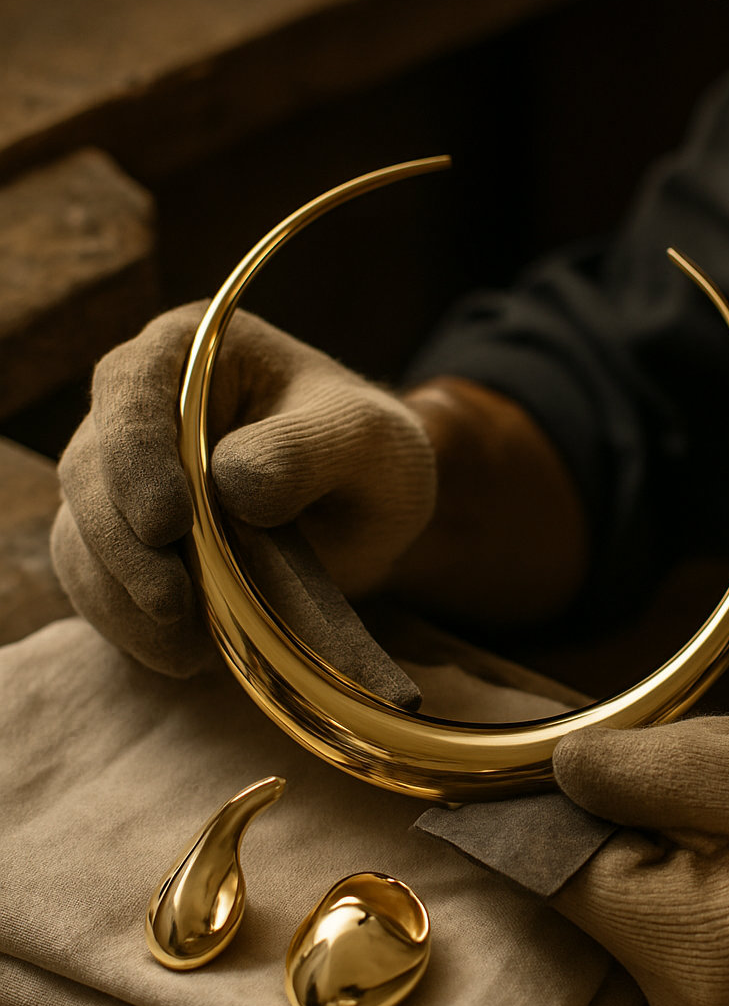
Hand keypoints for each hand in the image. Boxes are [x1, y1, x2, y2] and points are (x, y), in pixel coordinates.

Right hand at [51, 303, 435, 679]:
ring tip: (188, 646)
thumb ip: (307, 450)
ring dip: (122, 598)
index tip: (167, 525)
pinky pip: (98, 585)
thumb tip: (232, 483)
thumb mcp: (365, 439)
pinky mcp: (121, 542)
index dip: (136, 458)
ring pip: (82, 536)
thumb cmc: (367, 450)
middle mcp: (135, 407)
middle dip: (124, 546)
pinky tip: (186, 653)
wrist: (369, 503)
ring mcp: (119, 477)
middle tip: (174, 606)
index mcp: (187, 352)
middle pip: (90, 470)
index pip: (132, 390)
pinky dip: (131, 625)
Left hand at [551, 716, 728, 1005]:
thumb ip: (671, 772)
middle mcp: (675, 1004)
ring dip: (667, 828)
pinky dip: (690, 859)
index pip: (560, 867)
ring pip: (626, 881)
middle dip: (637, 806)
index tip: (618, 760)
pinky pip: (660, 905)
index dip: (574, 799)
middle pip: (590, 871)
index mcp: (694, 955)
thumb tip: (564, 765)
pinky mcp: (706, 997)